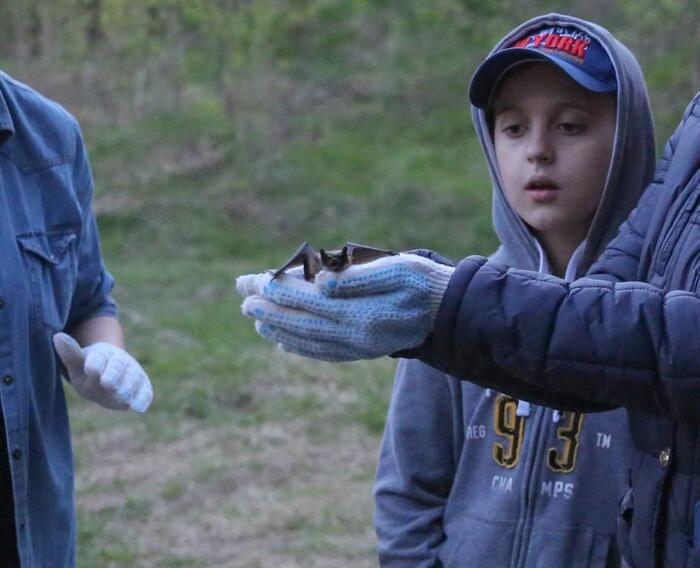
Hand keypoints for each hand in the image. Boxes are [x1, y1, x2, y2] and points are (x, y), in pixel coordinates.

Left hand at [53, 333, 152, 412]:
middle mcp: (120, 361)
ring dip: (128, 387)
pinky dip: (143, 398)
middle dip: (113, 374)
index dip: (95, 363)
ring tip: (123, 397)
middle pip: (118, 366)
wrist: (110, 375)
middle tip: (107, 383)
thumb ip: (71, 354)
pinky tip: (138, 408)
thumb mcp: (78, 365)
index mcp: (102, 353)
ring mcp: (133, 372)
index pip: (99, 357)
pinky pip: (145, 391)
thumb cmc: (90, 371)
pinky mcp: (143, 385)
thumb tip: (57, 336)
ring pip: (132, 377)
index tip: (90, 369)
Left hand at [236, 253, 453, 360]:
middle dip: (269, 309)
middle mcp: (355, 335)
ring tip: (256, 320)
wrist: (452, 312)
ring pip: (309, 338)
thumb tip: (320, 285)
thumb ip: (357, 278)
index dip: (277, 289)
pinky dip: (301, 347)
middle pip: (301, 321)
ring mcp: (359, 347)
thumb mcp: (395, 268)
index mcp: (360, 312)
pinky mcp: (364, 351)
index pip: (306, 299)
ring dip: (279, 328)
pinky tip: (285, 343)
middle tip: (243, 299)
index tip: (253, 281)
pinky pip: (325, 352)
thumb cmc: (424, 281)